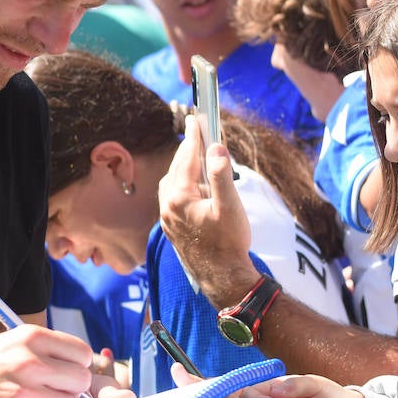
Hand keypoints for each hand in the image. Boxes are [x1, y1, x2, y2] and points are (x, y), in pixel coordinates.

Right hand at [0, 324, 93, 397]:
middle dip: (70, 389)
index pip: (82, 353)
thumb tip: (82, 366)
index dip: (77, 366)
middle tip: (53, 392)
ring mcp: (23, 393)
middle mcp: (29, 362)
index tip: (66, 373)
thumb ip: (45, 350)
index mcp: (30, 337)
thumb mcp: (11, 342)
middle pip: (80, 380)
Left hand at [158, 115, 256, 302]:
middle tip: (196, 131)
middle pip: (177, 168)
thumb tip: (216, 148)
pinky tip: (194, 185)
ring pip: (172, 182)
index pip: (187, 158)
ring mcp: (167, 218)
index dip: (193, 137)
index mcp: (180, 197)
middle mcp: (168, 206)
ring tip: (197, 155)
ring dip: (183, 166)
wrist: (223, 279)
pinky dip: (181, 183)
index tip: (196, 119)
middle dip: (187, 149)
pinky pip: (172, 196)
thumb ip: (222, 175)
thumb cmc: (229, 244)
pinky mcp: (172, 227)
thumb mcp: (230, 206)